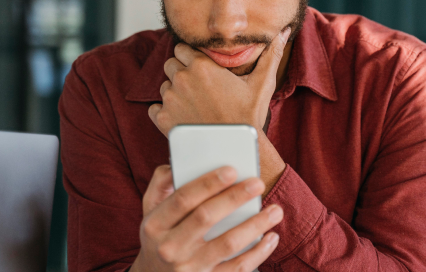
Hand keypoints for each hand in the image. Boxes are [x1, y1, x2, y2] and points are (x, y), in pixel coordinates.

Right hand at [130, 165, 282, 271]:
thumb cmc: (160, 236)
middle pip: (206, 217)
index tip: (232, 170)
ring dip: (255, 225)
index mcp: (155, 225)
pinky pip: (237, 268)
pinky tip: (271, 237)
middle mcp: (169, 247)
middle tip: (258, 183)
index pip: (183, 198)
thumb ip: (162, 184)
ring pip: (227, 243)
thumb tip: (179, 164)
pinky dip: (259, 253)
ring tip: (275, 210)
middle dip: (235, 198)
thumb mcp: (150, 210)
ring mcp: (188, 268)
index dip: (208, 183)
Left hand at [148, 28, 290, 193]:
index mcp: (201, 65)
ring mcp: (170, 99)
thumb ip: (271, 54)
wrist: (236, 149)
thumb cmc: (250, 116)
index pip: (182, 49)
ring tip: (194, 105)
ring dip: (174, 92)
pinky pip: (154, 107)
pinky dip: (165, 111)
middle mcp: (182, 79)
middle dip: (181, 72)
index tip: (202, 70)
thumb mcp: (262, 82)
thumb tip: (285, 32)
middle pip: (170, 64)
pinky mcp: (163, 119)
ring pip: (164, 86)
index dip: (191, 58)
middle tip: (199, 88)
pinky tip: (183, 118)